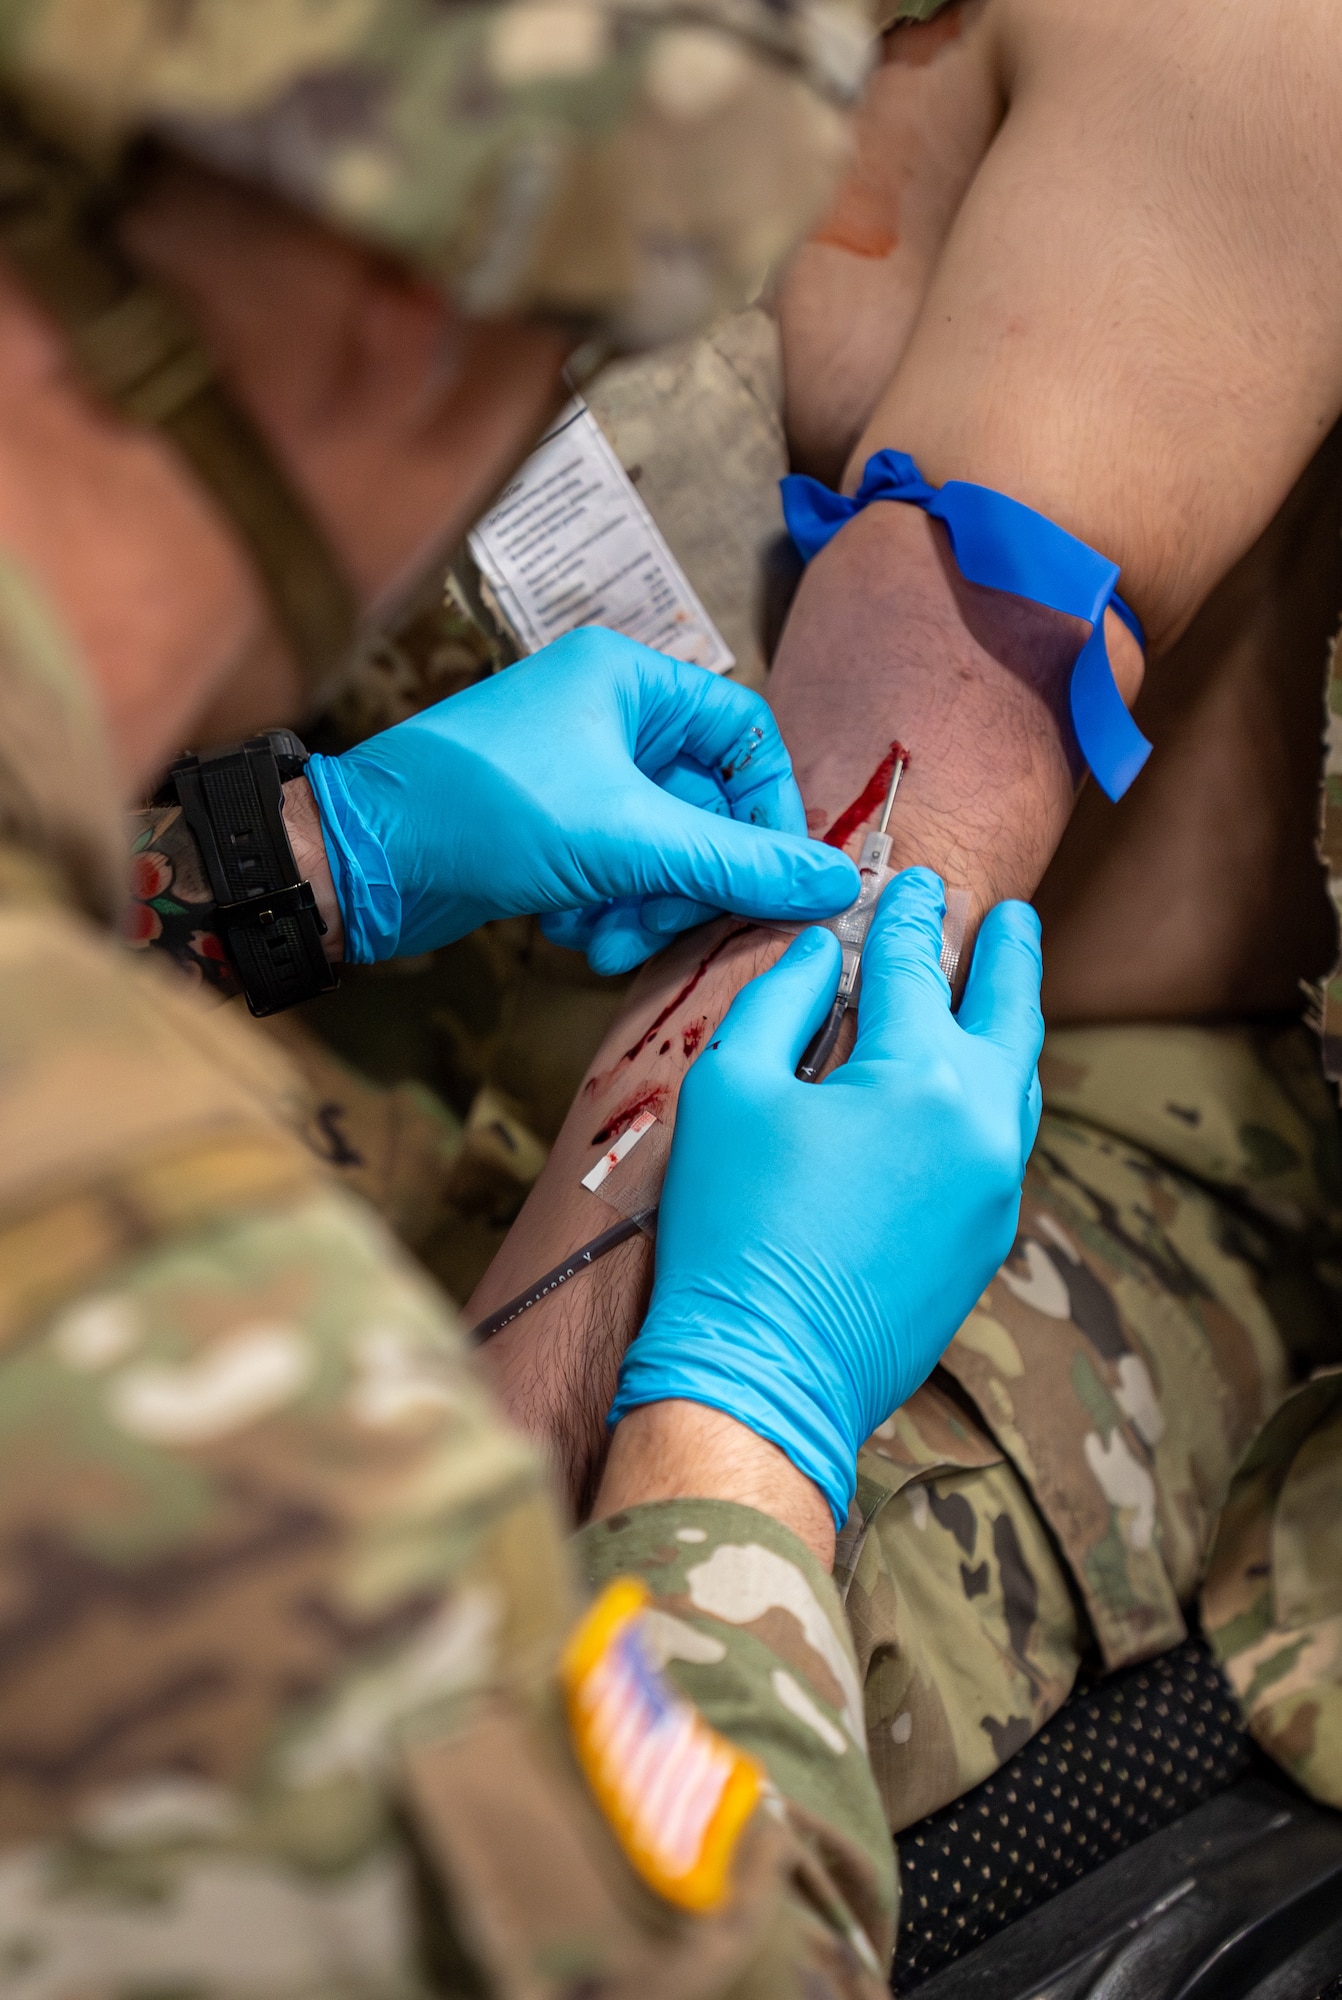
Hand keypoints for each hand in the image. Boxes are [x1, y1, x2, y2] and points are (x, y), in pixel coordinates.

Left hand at [304, 628, 858, 971]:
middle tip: (670, 922)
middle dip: (692, 877)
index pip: (746, 736)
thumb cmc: (482, 814)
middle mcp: (608, 716)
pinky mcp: (552, 829)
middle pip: (708, 805)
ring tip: (608, 936)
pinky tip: (571, 932)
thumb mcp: (628, 840)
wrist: (361, 862)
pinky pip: (619, 872)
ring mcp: (578, 774)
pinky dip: (606, 910)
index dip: (769, 812)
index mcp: (630, 680)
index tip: (777, 878)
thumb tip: (837, 882)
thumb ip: (738, 863)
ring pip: (665, 849)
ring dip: (648, 906)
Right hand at [609, 869, 1043, 1527]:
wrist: (765, 1373)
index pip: (918, 967)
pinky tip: (970, 1094)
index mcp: (921, 1075)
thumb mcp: (729, 1090)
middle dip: (1012, 956)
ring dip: (1011, 1029)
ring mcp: (996, 1189)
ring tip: (1003, 995)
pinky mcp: (987, 1242)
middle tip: (1013, 918)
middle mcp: (983, 1125)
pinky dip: (994, 1099)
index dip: (910, 916)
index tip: (917, 881)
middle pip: (1010, 1015)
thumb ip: (781, 1001)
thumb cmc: (732, 1228)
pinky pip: (1003, 1147)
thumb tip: (821, 952)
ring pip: (1020, 1085)